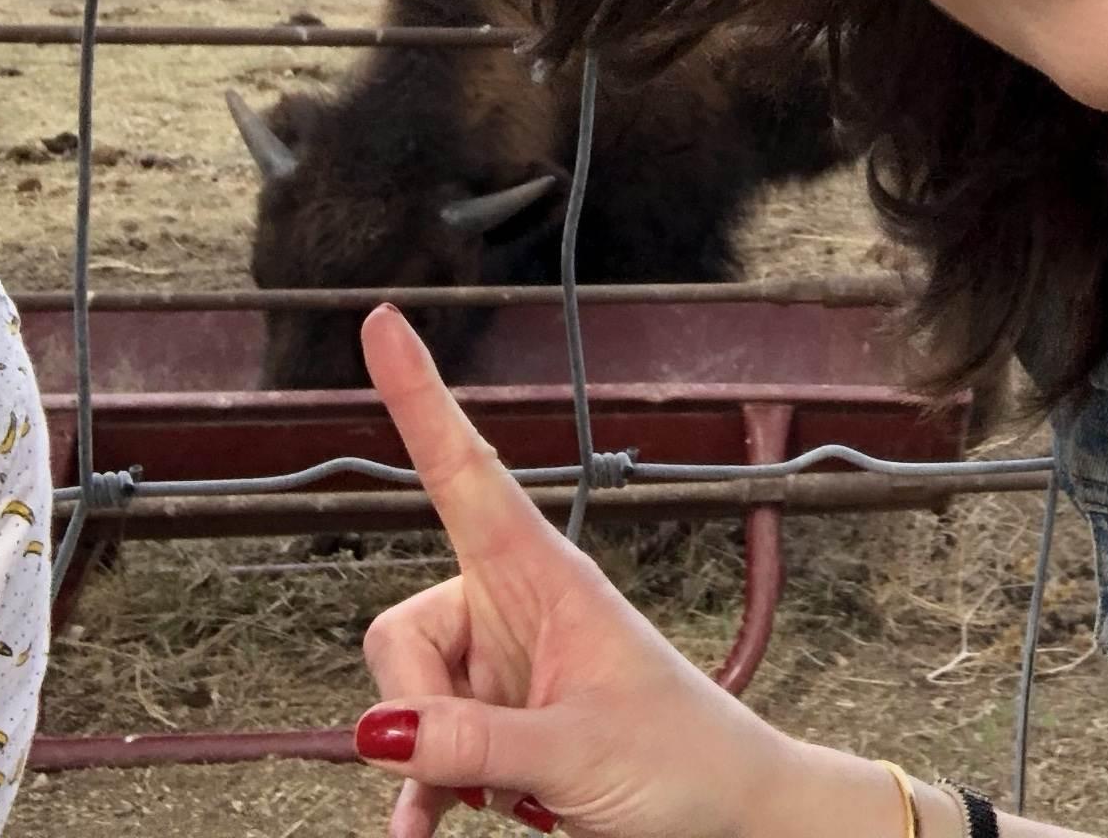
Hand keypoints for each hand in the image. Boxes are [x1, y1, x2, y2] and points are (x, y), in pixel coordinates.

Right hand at [351, 303, 882, 836]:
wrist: (729, 815)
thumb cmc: (681, 759)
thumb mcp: (576, 751)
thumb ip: (474, 740)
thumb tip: (378, 726)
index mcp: (544, 575)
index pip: (466, 469)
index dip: (420, 396)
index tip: (381, 321)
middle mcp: (513, 605)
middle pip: (402, 632)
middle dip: (413, 706)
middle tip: (482, 763)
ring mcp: (501, 664)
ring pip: (405, 697)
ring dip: (425, 761)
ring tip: (498, 796)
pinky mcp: (495, 721)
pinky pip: (420, 746)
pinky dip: (421, 791)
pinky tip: (426, 828)